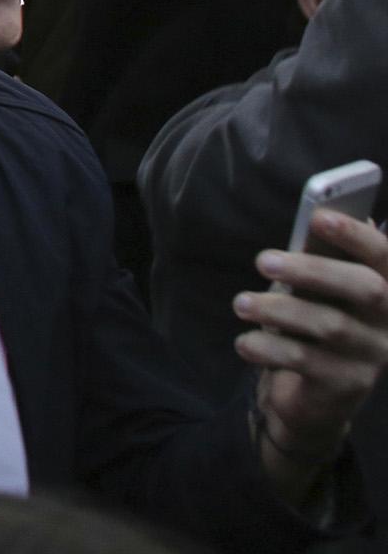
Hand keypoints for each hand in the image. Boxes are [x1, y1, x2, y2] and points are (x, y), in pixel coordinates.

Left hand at [235, 210, 387, 497]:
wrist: (314, 398)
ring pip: (331, 326)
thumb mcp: (317, 291)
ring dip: (279, 309)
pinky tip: (244, 342)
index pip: (384, 256)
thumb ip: (321, 260)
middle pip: (366, 289)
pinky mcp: (348, 386)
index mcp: (386, 289)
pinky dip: (269, 347)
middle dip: (313, 270)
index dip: (357, 235)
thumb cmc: (312, 322)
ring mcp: (372, 357)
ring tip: (241, 303)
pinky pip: (307, 361)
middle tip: (263, 261)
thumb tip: (317, 216)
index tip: (319, 216)